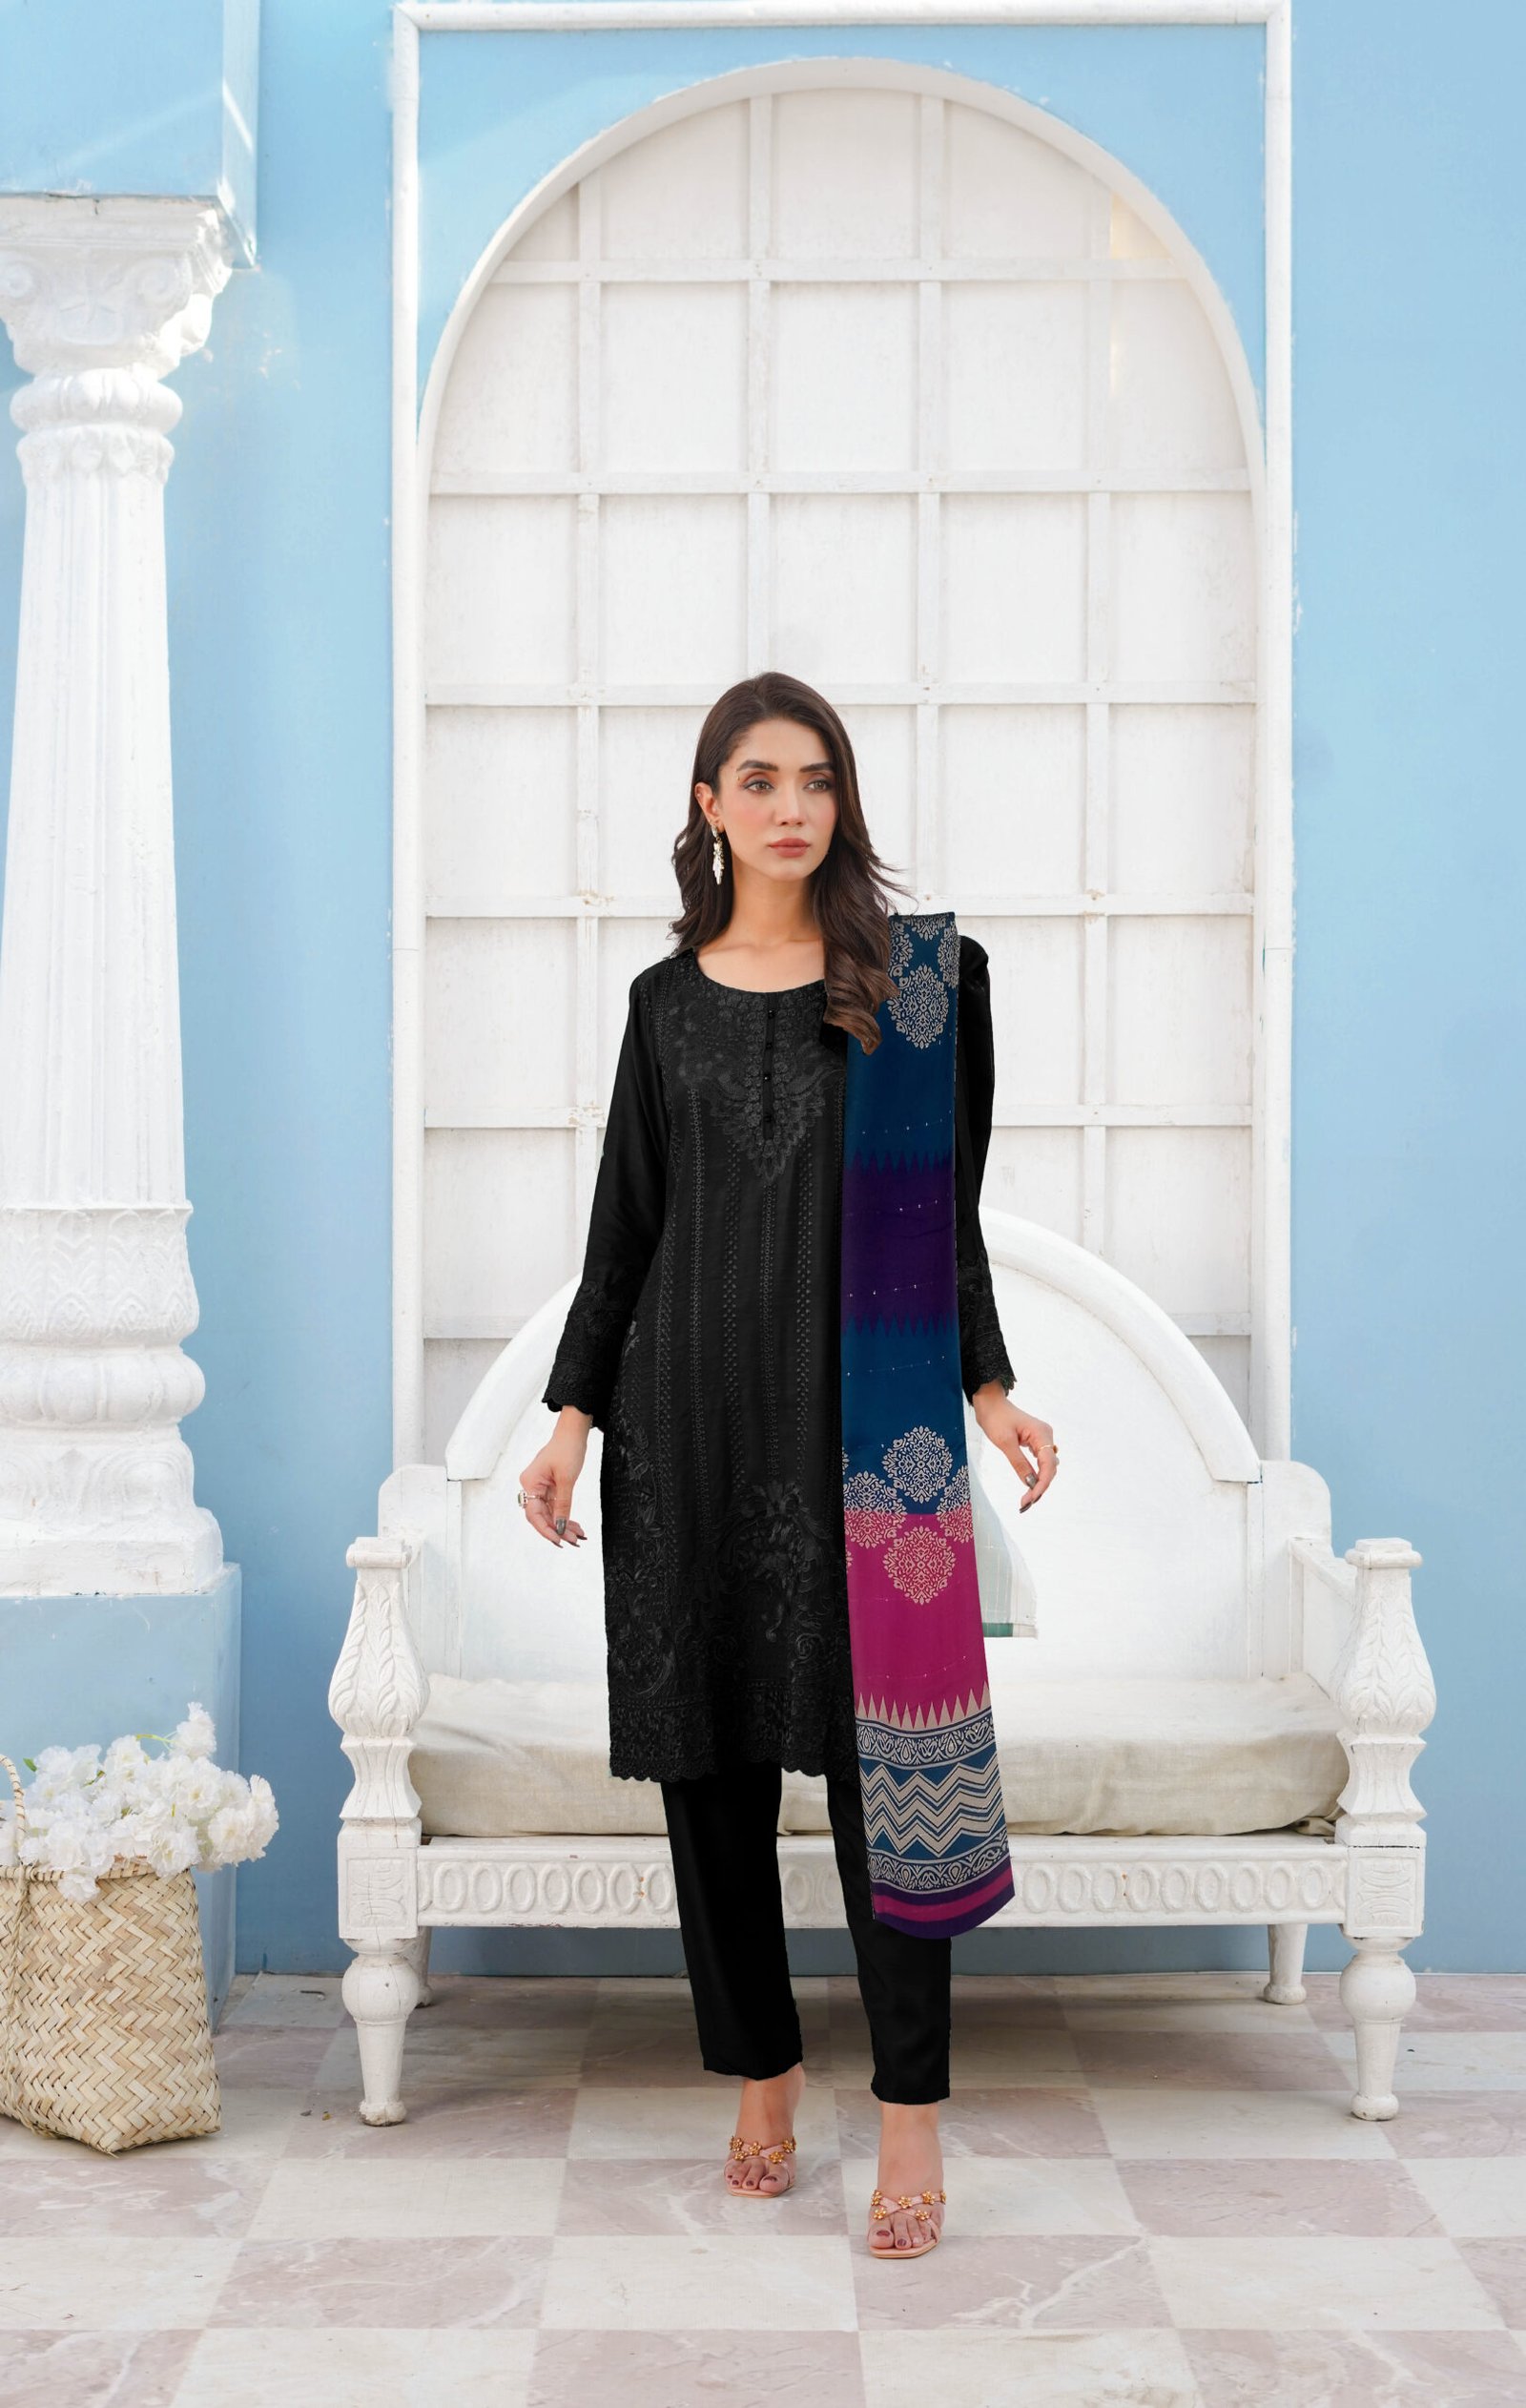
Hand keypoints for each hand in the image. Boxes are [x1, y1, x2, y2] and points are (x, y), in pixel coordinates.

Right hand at [517, 1415, 590, 1547]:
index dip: (546, 1530)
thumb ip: (563, 1505)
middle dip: (558, 1530)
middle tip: (574, 1541)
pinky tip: (576, 1526)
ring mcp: (540, 1487)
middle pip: (542, 1516)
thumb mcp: (567, 1480)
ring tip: (579, 1536)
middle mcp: (531, 1486)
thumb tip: (560, 1527)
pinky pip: (555, 1506)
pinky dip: (565, 1516)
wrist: (573, 1433)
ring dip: (563, 1525)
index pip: (534, 1514)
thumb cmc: (567, 1450)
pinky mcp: (549, 1487)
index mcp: (530, 1483)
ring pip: (550, 1513)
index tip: (559, 1541)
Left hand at [971, 1385, 1057, 1512]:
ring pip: (1046, 1467)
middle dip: (1039, 1487)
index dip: (1042, 1484)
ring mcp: (1042, 1439)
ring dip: (1038, 1483)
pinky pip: (1040, 1462)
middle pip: (1050, 1468)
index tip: (1031, 1499)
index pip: (1048, 1465)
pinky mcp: (1035, 1442)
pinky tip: (1029, 1486)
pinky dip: (1035, 1475)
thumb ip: (1019, 1463)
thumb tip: (1030, 1483)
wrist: (989, 1403)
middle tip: (1025, 1503)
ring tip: (1026, 1499)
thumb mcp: (1004, 1442)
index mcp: (1042, 1434)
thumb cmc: (995, 1417)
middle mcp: (1046, 1436)